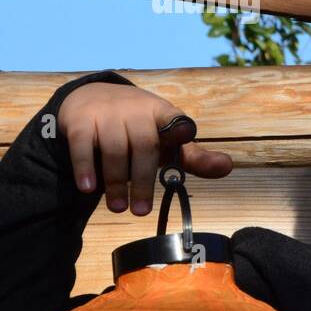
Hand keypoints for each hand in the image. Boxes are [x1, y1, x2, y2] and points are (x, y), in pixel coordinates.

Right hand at [57, 82, 233, 215]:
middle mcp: (137, 110)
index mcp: (163, 114)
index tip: (185, 135)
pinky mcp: (81, 120)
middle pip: (144, 147)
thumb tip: (227, 167)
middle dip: (143, 181)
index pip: (175, 120)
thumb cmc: (141, 128)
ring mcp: (108, 113)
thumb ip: (195, 157)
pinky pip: (83, 145)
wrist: (93, 98)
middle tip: (140, 212)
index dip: (180, 129)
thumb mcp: (168, 141)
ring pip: (114, 149)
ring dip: (116, 182)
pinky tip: (88, 188)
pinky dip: (85, 167)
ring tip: (119, 208)